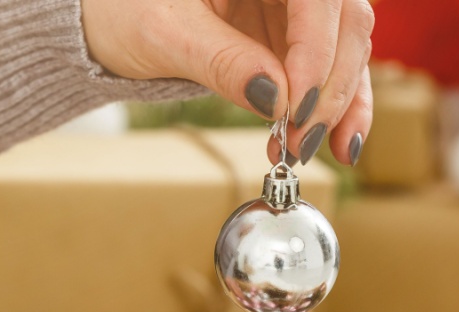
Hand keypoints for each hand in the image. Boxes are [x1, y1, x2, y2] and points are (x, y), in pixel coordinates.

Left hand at [81, 0, 374, 166]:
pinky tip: (338, 143)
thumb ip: (221, 61)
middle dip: (330, 86)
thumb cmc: (124, 8)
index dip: (317, 48)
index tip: (296, 104)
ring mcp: (296, 7)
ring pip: (349, 47)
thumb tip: (275, 98)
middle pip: (344, 21)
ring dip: (342, 104)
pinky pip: (333, 71)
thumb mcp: (164, 33)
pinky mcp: (296, 39)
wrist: (109, 19)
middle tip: (303, 139)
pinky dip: (338, 107)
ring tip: (318, 150)